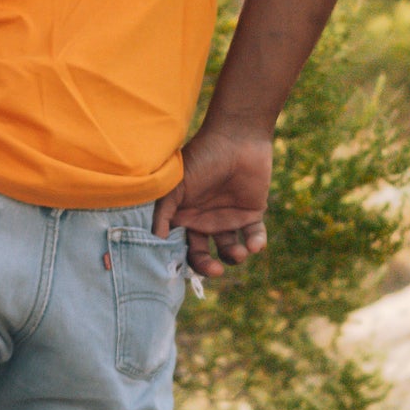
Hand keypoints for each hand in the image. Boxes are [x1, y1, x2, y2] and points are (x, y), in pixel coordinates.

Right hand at [155, 124, 272, 280]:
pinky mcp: (251, 213)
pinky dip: (256, 244)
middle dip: (208, 266)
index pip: (178, 247)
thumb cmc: (201, 158)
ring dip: (234, 257)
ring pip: (230, 250)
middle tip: (215, 271)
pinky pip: (255, 236)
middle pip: (203, 255)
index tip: (184, 269)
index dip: (179, 261)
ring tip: (239, 253)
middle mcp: (203, 221)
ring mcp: (228, 218)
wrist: (237, 138)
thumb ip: (163, 213)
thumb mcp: (174, 186)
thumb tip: (154, 240)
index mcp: (183, 217)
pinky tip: (254, 245)